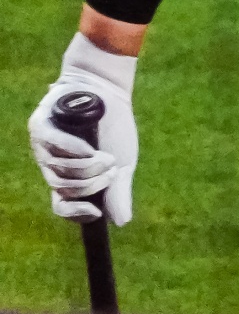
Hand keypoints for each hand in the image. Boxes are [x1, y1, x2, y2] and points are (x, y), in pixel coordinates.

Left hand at [27, 35, 138, 225]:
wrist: (108, 91)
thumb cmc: (114, 128)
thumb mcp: (122, 162)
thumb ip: (119, 190)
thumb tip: (122, 222)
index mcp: (68, 176)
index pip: (61, 206)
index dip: (75, 214)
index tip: (96, 213)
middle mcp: (51, 165)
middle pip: (63, 189)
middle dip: (91, 185)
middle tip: (112, 171)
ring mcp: (42, 147)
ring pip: (58, 171)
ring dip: (86, 169)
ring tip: (108, 158)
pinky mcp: (40, 126)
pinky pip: (52, 146)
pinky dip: (73, 151)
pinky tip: (90, 150)